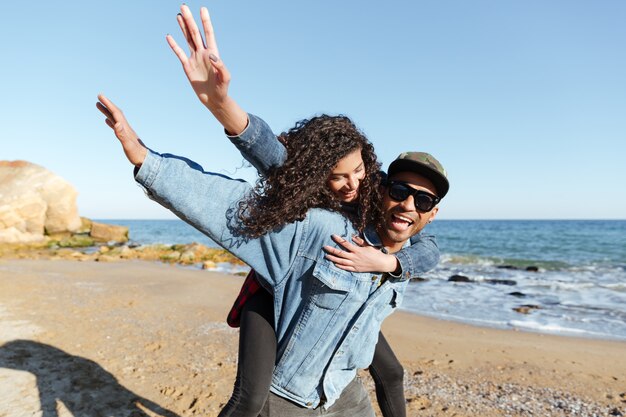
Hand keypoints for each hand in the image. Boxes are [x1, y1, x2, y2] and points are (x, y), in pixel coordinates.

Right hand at [96, 94, 146, 166]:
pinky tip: (107, 120)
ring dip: (107, 111)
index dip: (108, 104)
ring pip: (114, 118)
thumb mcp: (128, 145)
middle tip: (99, 96)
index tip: (100, 96)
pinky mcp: (125, 136)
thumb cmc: (136, 154)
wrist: (145, 160)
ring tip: (99, 105)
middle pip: (115, 113)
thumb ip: (122, 134)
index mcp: (125, 128)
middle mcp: (125, 127)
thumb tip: (117, 123)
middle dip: (107, 104)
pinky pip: (116, 126)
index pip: (116, 113)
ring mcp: (125, 131)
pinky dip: (111, 121)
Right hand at [167, 5, 246, 134]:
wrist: (214, 99)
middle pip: (195, 33)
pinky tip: (169, 36)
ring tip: (179, 15)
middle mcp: (203, 53)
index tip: (203, 9)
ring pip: (187, 39)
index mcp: (213, 53)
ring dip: (183, 28)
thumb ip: (221, 66)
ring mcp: (195, 58)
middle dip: (190, 20)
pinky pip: (179, 53)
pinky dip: (174, 45)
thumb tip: (212, 55)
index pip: (209, 34)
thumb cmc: (222, 88)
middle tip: (184, 6)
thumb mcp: (225, 78)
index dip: (206, 22)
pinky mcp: (187, 66)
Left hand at [323, 235, 398, 272]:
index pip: (345, 244)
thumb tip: (352, 236)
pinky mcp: (356, 269)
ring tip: (326, 256)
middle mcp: (354, 257)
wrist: (381, 263)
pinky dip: (340, 266)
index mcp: (357, 250)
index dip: (338, 239)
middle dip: (332, 250)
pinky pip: (346, 268)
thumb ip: (359, 241)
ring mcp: (354, 264)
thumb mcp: (368, 245)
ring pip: (341, 262)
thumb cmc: (375, 253)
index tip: (333, 235)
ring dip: (333, 259)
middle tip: (324, 247)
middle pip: (340, 253)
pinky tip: (335, 264)